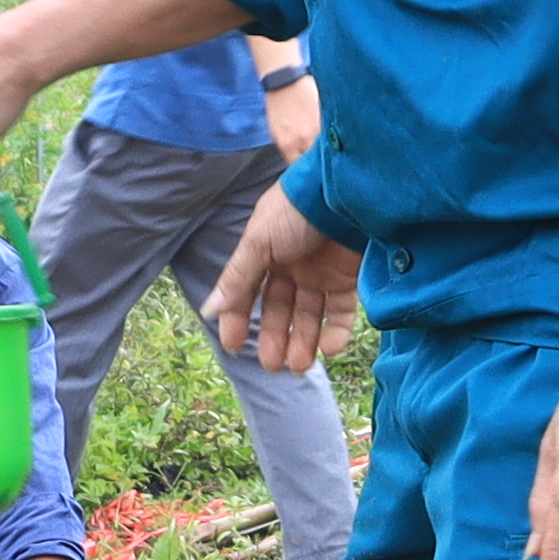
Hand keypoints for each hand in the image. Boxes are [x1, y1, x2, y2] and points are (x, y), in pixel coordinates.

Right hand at [202, 189, 359, 373]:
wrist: (345, 193)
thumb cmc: (296, 211)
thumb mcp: (258, 242)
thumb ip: (236, 279)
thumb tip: (209, 311)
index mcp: (266, 253)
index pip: (248, 293)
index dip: (239, 319)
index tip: (233, 345)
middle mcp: (293, 266)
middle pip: (280, 310)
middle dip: (275, 338)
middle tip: (272, 365)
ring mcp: (322, 274)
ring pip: (310, 316)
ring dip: (303, 342)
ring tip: (299, 366)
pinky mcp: (349, 279)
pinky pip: (341, 313)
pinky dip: (335, 333)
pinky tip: (327, 349)